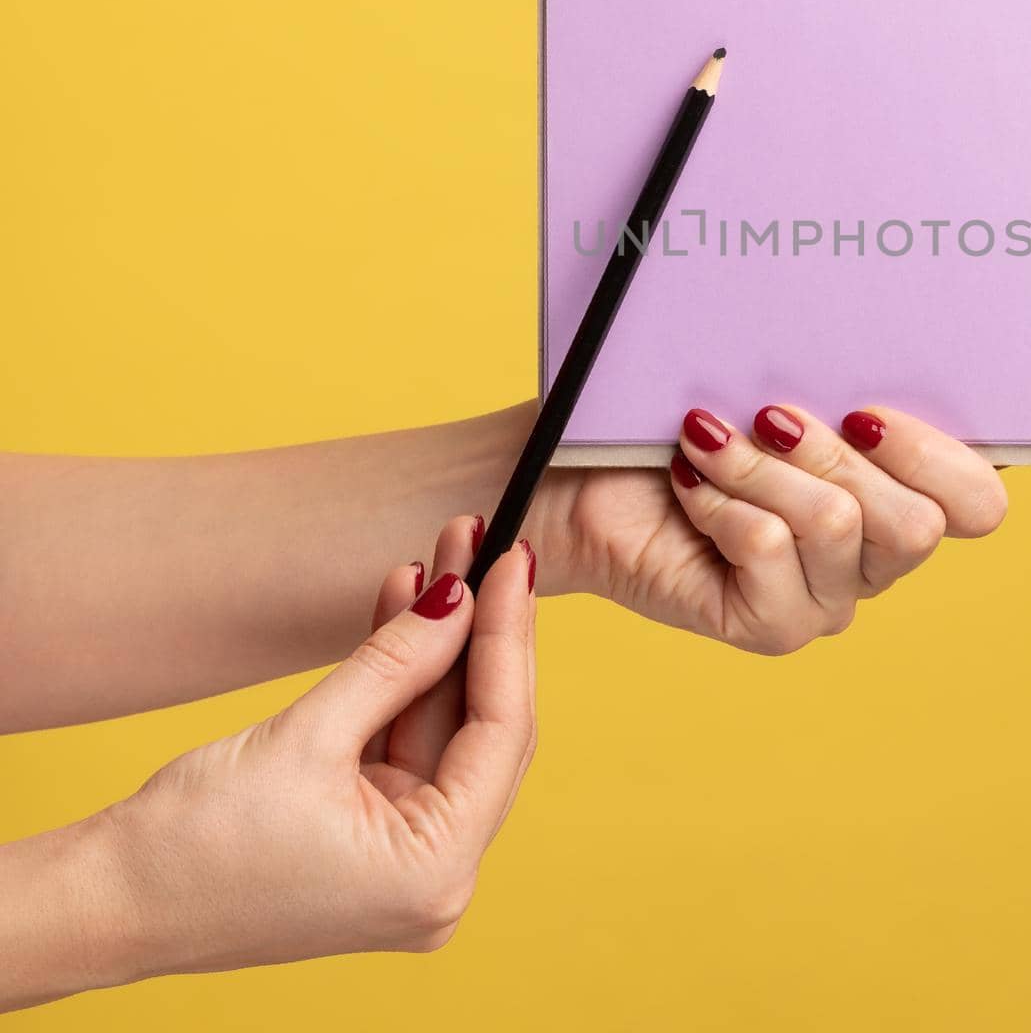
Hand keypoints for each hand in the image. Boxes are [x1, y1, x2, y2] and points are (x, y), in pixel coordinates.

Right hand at [99, 518, 536, 981]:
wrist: (105, 900)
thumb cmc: (190, 846)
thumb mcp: (308, 736)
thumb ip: (396, 661)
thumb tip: (459, 596)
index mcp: (436, 871)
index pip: (502, 730)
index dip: (509, 634)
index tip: (512, 559)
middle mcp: (437, 874)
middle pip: (483, 725)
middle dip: (478, 629)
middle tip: (483, 544)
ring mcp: (406, 856)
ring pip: (443, 723)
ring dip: (439, 640)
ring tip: (443, 554)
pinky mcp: (372, 833)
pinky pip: (405, 737)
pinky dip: (403, 676)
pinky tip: (409, 603)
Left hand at [556, 405, 1006, 653]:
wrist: (587, 478)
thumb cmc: (687, 422)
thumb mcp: (776, 389)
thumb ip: (840, 389)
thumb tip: (870, 363)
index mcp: (902, 496)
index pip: (980, 502)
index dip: (936, 453)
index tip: (862, 408)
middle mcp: (876, 559)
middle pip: (916, 522)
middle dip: (833, 453)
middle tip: (769, 415)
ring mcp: (827, 600)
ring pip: (839, 526)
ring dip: (761, 468)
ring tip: (707, 439)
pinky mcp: (771, 626)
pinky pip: (770, 549)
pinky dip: (720, 499)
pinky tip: (687, 483)